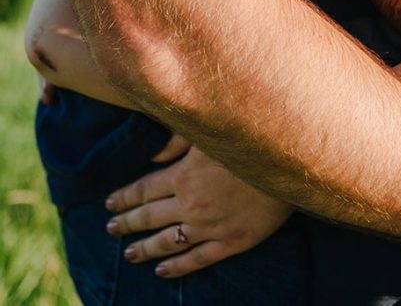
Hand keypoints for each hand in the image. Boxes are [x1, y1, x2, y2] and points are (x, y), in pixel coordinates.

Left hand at [104, 144, 292, 277]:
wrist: (290, 163)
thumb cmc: (251, 140)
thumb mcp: (210, 130)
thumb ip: (178, 139)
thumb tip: (153, 156)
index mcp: (183, 176)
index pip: (143, 190)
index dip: (123, 197)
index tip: (109, 203)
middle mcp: (190, 204)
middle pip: (148, 217)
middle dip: (126, 223)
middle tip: (111, 229)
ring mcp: (210, 226)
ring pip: (167, 242)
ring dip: (144, 249)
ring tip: (129, 254)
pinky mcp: (232, 241)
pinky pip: (197, 259)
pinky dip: (176, 267)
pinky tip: (161, 271)